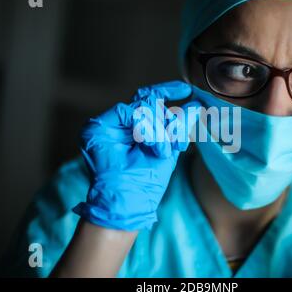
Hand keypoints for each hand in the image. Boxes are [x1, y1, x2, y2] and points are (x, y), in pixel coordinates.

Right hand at [73, 81, 199, 230]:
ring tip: (161, 150)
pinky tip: (152, 145)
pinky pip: (127, 112)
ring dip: (157, 129)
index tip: (186, 89)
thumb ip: (178, 127)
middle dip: (165, 117)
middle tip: (172, 137)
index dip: (168, 90)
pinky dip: (145, 128)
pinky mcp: (96, 128)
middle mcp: (121, 124)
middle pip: (147, 101)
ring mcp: (108, 125)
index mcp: (136, 129)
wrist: (129, 202)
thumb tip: (196, 106)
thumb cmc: (146, 182)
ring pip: (140, 107)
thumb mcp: (169, 149)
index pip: (150, 101)